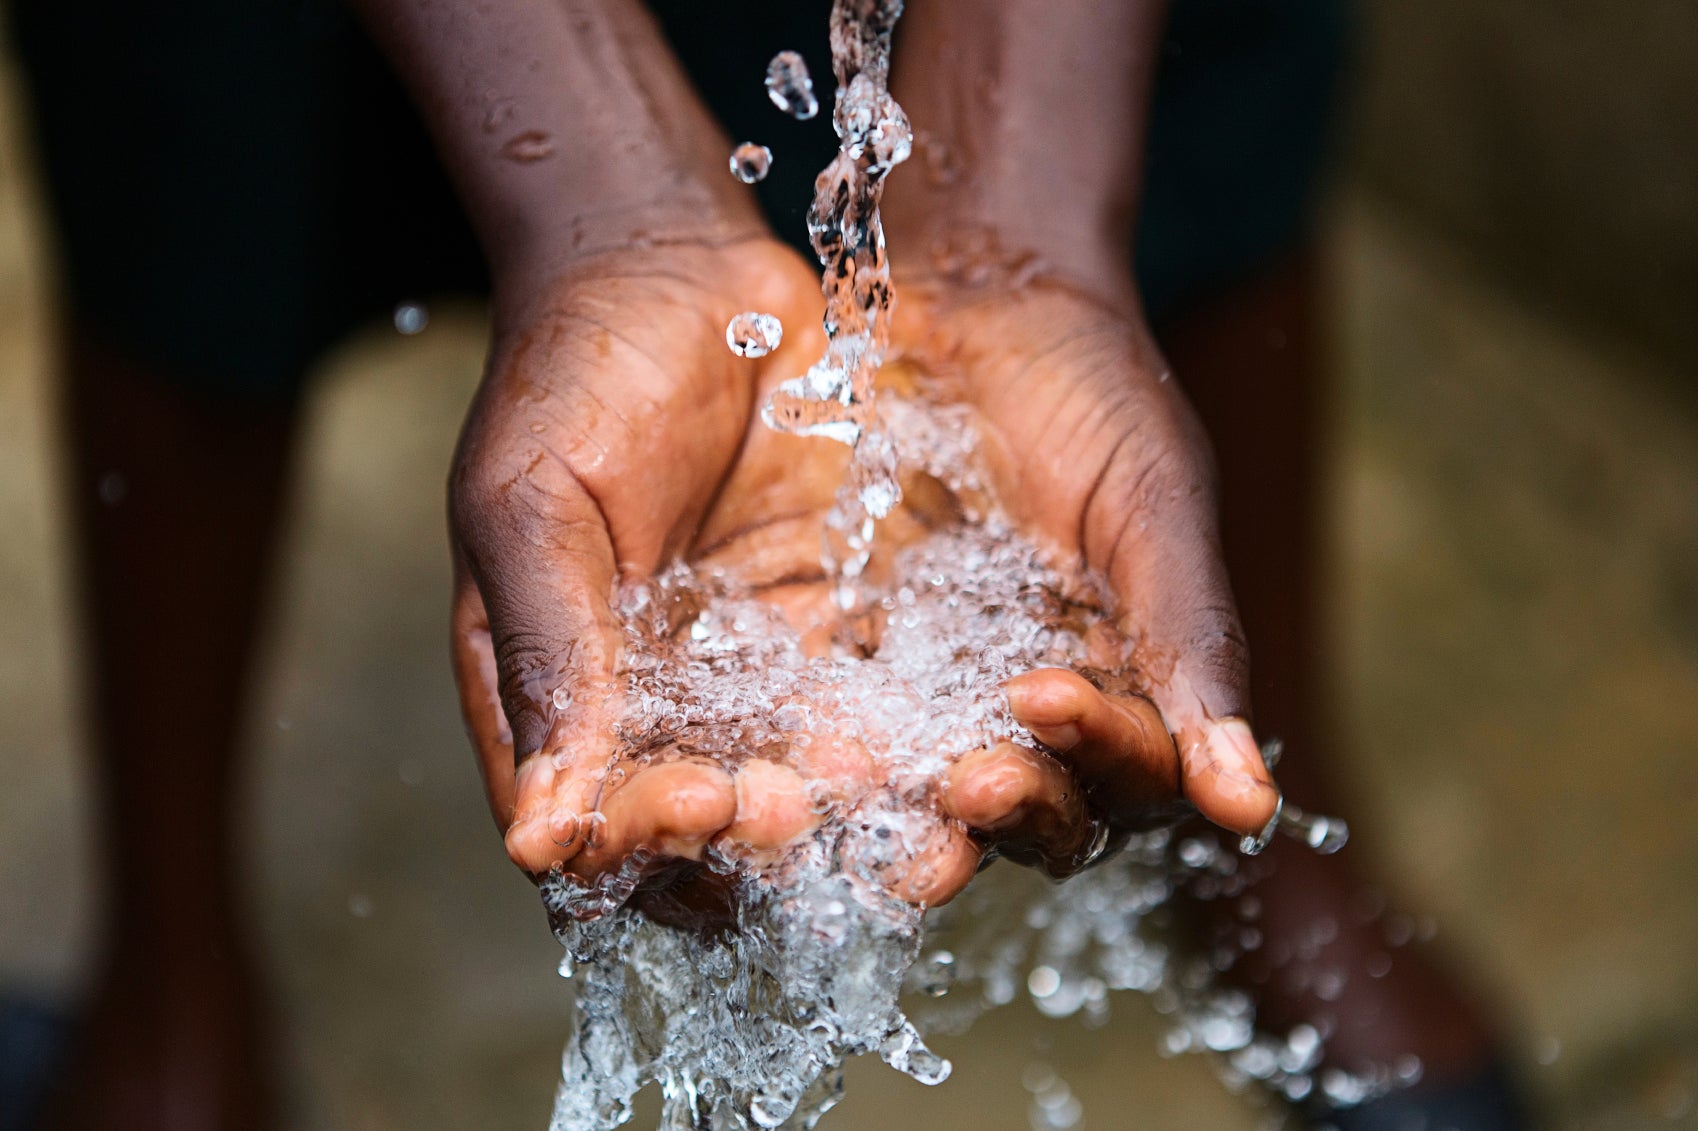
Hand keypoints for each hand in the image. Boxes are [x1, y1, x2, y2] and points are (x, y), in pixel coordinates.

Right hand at [446, 235, 1173, 911]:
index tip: (705, 803)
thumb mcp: (530, 509)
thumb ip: (550, 660)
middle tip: (812, 812)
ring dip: (854, 811)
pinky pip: (884, 702)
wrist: (675, 267)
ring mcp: (761, 672)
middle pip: (714, 826)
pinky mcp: (844, 628)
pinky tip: (955, 740)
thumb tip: (546, 840)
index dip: (650, 841)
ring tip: (898, 801)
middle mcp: (665, 709)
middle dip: (765, 839)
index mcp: (563, 700)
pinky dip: (916, 736)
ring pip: (810, 780)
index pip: (598, 824)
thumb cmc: (569, 375)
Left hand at [889, 265, 1281, 842]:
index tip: (1048, 698)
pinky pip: (845, 723)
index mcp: (1132, 680)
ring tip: (887, 786)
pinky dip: (834, 746)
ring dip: (920, 801)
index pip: (1133, 769)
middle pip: (1039, 805)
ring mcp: (941, 688)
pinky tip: (806, 747)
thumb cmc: (1090, 388)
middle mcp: (1039, 704)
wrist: (977, 295)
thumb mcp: (1152, 504)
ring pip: (939, 787)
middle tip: (970, 778)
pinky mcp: (853, 658)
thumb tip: (1250, 805)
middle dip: (1011, 800)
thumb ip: (1194, 642)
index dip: (1100, 751)